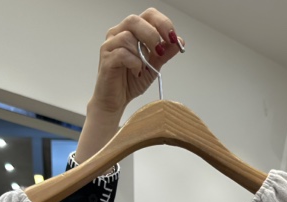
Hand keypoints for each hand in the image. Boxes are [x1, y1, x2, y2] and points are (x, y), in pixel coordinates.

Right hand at [76, 8, 184, 162]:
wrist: (116, 101)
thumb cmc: (131, 81)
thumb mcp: (153, 67)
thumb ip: (165, 53)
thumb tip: (179, 41)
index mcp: (131, 31)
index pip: (148, 15)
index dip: (162, 23)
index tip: (172, 38)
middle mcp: (118, 33)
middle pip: (135, 21)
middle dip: (152, 34)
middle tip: (160, 51)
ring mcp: (109, 45)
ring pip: (128, 38)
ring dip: (141, 54)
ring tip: (142, 69)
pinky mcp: (106, 59)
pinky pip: (122, 54)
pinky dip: (134, 63)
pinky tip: (136, 73)